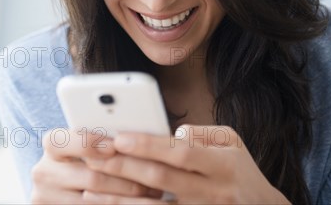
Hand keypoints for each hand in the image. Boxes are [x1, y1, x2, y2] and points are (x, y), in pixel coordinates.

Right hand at [31, 128, 162, 203]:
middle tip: (155, 175)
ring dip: (130, 198)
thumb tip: (133, 134)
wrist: (64, 189)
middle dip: (126, 177)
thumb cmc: (85, 159)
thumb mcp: (85, 145)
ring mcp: (47, 197)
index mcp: (52, 147)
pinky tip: (140, 204)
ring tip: (155, 193)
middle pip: (90, 176)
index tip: (113, 145)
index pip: (62, 140)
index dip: (88, 142)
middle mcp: (44, 172)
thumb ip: (102, 137)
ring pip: (96, 201)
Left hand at [83, 125, 291, 203]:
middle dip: (125, 167)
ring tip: (90, 188)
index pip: (180, 153)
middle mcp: (211, 192)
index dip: (149, 146)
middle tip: (95, 156)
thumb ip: (202, 133)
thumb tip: (172, 133)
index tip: (120, 138)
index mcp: (221, 165)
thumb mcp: (232, 142)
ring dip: (120, 199)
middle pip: (161, 179)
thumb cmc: (240, 170)